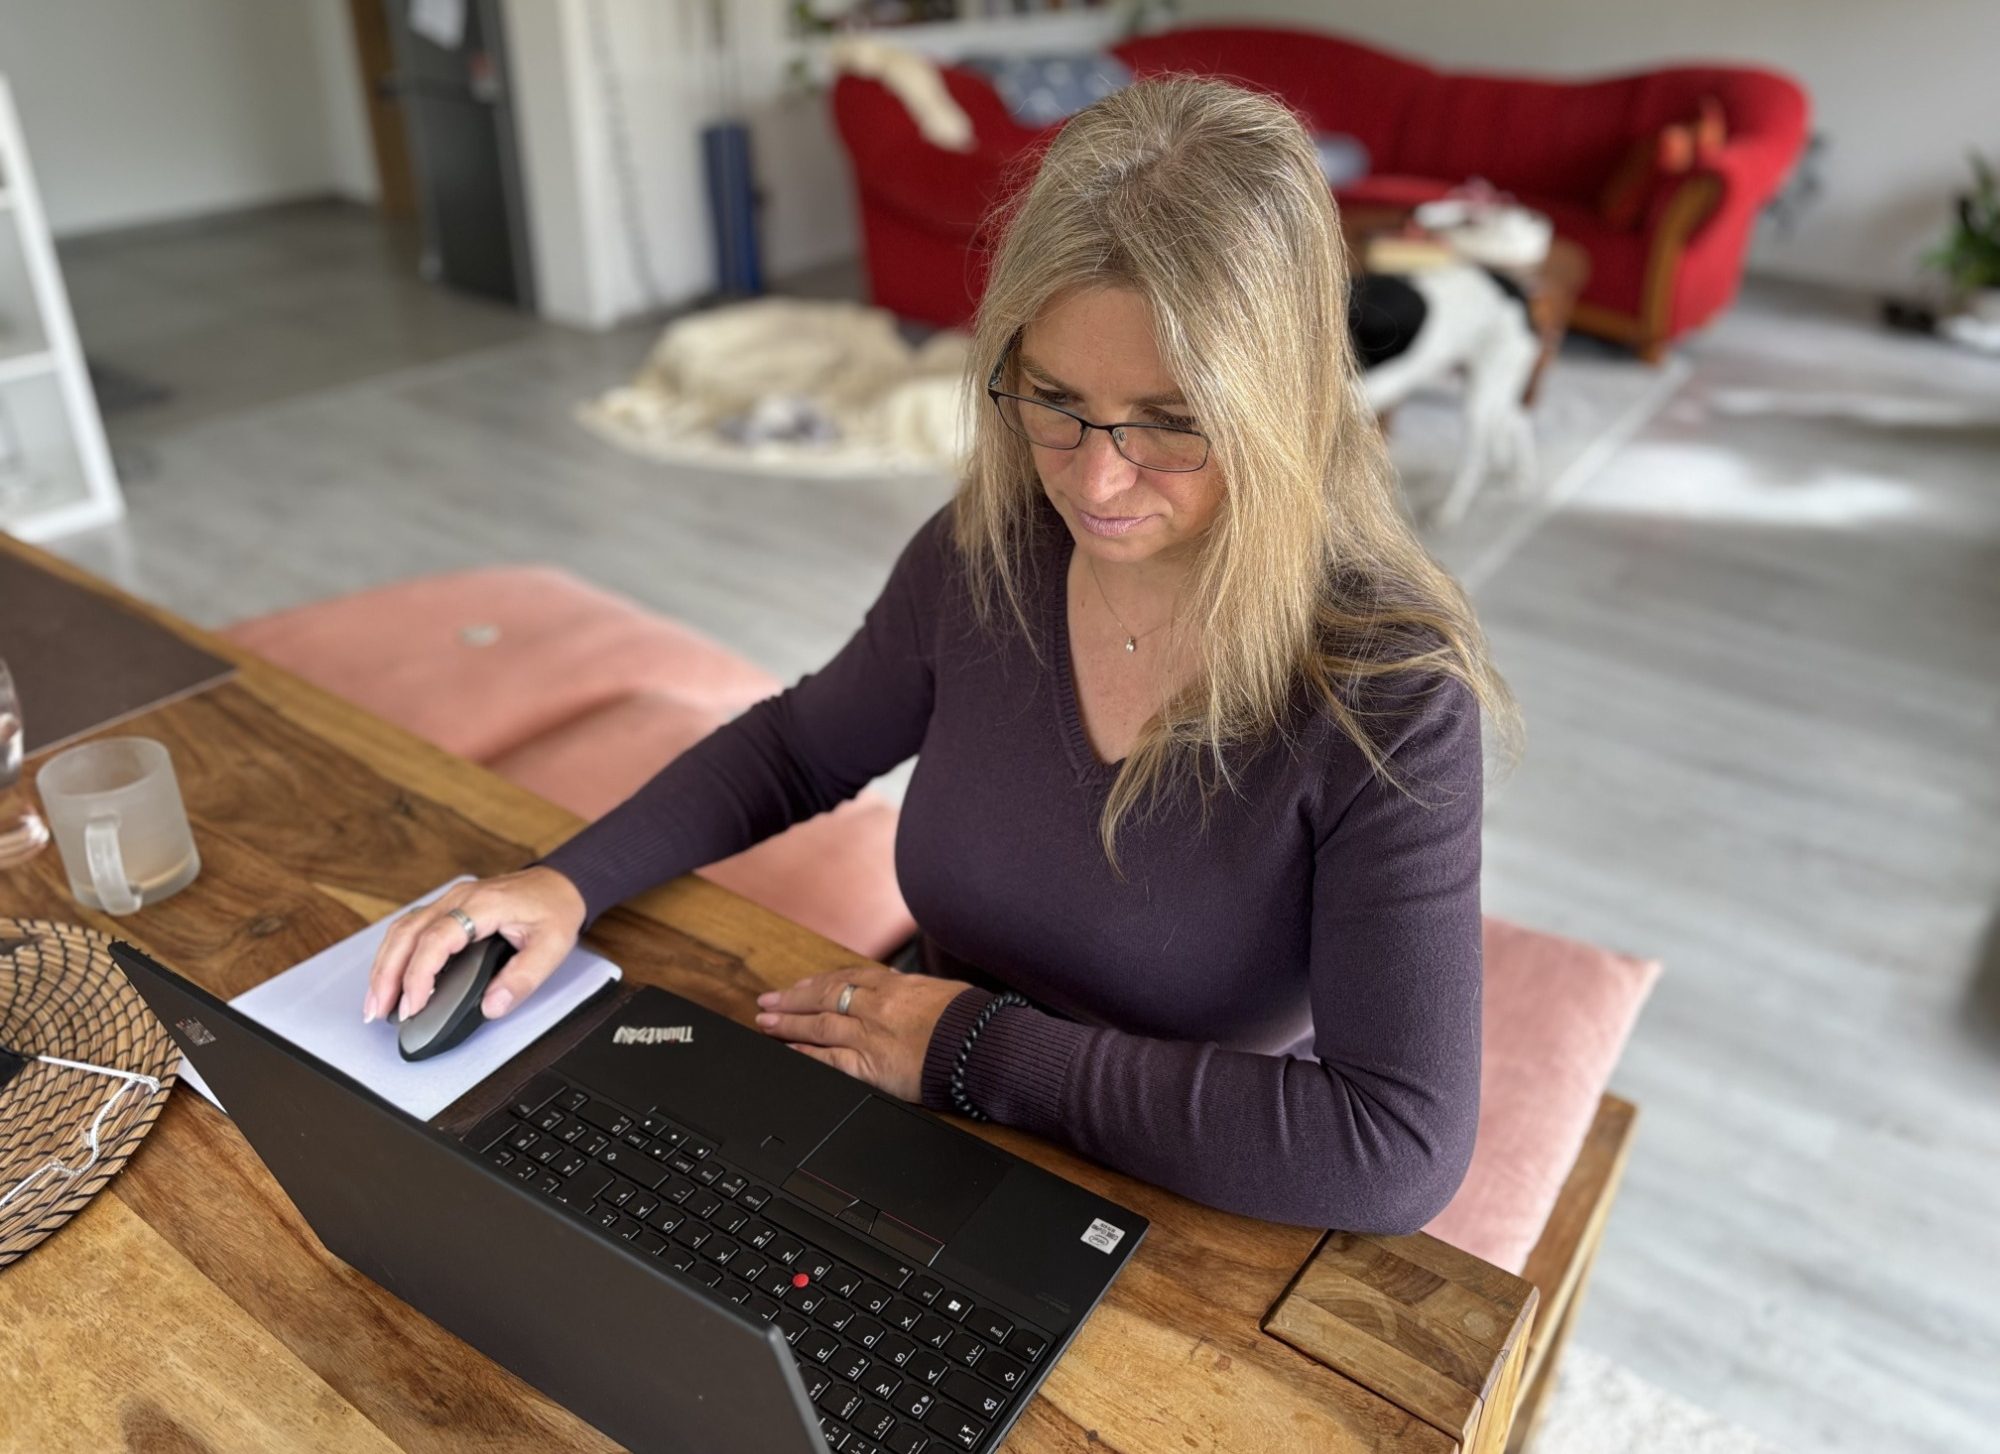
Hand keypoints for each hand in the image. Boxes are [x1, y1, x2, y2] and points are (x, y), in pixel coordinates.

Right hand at [362, 867, 587, 1024]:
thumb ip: (523, 979)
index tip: (413, 1007)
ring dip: (383, 966)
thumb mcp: (553, 948)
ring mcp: (450, 901)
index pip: (436, 940)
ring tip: (375, 1002)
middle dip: (386, 975)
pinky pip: (410, 929)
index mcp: (482, 905)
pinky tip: (389, 978)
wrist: (560, 883)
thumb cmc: (555, 910)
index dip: (419, 975)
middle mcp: (458, 899)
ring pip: (401, 931)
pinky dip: (394, 955)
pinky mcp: (447, 908)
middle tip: (377, 1011)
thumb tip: (491, 1007)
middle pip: (407, 934)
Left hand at [753, 966, 972, 1103]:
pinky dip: (805, 1055)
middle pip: (824, 997)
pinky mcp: (872, 1065)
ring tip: (765, 1022)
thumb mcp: (944, 993)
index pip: (846, 978)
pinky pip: (830, 1059)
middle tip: (766, 1001)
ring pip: (819, 1025)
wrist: (986, 1048)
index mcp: (896, 984)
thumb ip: (916, 993)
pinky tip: (788, 1052)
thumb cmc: (973, 1023)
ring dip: (788, 1024)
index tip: (799, 987)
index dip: (817, 983)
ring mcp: (871, 1034)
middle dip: (792, 999)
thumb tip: (906, 991)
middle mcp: (877, 1005)